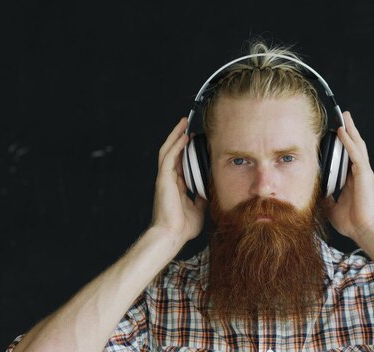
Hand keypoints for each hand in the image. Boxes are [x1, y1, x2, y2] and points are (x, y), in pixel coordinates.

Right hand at [151, 117, 206, 244]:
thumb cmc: (182, 227)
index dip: (186, 150)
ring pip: (168, 150)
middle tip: (187, 125)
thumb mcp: (198, 209)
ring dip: (175, 135)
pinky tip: (184, 136)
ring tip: (183, 123)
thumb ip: (202, 198)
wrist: (172, 235)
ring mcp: (165, 178)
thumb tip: (210, 191)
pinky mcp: (164, 179)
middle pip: (172, 152)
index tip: (194, 141)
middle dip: (179, 137)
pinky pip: (169, 157)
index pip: (180, 162)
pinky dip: (176, 145)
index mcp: (175, 186)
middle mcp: (168, 180)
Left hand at [323, 111, 373, 241]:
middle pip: (353, 147)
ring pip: (356, 146)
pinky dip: (348, 142)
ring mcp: (363, 173)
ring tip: (345, 117)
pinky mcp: (364, 174)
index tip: (333, 134)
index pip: (346, 157)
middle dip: (348, 131)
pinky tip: (343, 131)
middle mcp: (359, 174)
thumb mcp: (331, 207)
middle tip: (342, 117)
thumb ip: (325, 198)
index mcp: (352, 181)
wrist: (364, 231)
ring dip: (350, 130)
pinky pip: (355, 154)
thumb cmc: (352, 222)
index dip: (341, 145)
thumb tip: (316, 193)